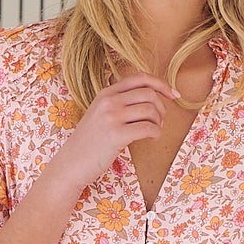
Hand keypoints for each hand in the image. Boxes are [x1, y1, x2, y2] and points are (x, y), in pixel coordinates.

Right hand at [58, 73, 179, 191]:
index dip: (161, 84)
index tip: (173, 95)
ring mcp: (111, 117)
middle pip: (149, 93)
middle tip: (160, 122)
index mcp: (106, 93)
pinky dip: (156, 134)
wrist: (71, 164)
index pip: (140, 78)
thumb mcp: (99, 115)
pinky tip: (151, 140)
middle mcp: (108, 101)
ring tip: (153, 133)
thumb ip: (118, 104)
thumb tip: (149, 100)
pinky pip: (148, 128)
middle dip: (162, 108)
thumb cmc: (88, 144)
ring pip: (151, 110)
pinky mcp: (116, 135)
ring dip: (159, 123)